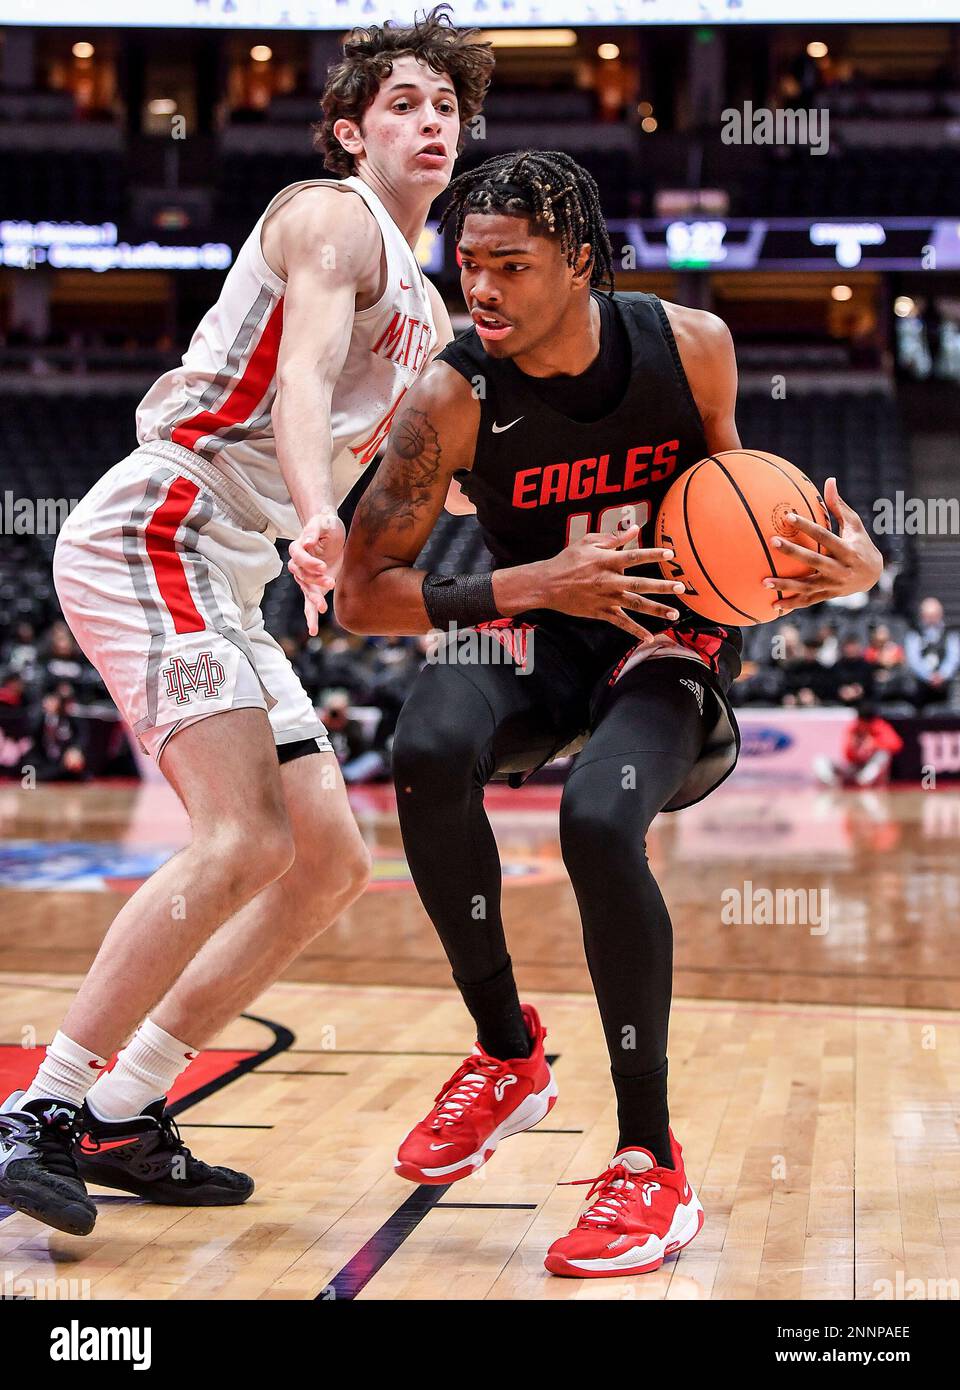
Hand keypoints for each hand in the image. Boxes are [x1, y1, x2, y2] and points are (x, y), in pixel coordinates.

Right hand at [287, 509, 344, 635]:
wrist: (330, 532)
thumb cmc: (326, 524)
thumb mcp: (323, 522)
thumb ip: (314, 530)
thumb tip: (307, 542)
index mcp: (297, 548)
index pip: (299, 557)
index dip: (309, 563)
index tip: (323, 566)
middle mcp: (298, 565)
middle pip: (303, 576)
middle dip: (315, 582)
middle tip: (330, 583)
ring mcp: (305, 578)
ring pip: (306, 591)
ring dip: (314, 599)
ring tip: (322, 607)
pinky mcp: (315, 587)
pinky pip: (309, 604)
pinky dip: (311, 617)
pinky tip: (312, 630)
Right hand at [541, 522, 684, 641]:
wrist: (547, 585)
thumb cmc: (567, 560)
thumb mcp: (588, 542)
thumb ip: (613, 538)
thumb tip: (633, 529)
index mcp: (607, 561)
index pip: (635, 556)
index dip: (654, 554)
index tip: (671, 553)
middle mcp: (610, 581)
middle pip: (641, 584)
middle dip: (662, 586)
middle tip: (680, 587)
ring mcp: (606, 598)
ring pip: (635, 605)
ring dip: (656, 609)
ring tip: (674, 613)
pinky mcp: (601, 612)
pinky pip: (621, 623)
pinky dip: (635, 631)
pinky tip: (650, 636)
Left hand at [763, 477, 882, 616]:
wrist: (874, 575)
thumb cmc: (860, 543)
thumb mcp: (854, 525)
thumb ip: (838, 506)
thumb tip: (829, 480)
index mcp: (846, 549)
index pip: (824, 535)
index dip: (807, 526)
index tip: (788, 516)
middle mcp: (840, 568)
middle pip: (813, 560)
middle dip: (793, 552)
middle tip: (772, 542)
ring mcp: (833, 584)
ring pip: (807, 585)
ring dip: (786, 585)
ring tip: (764, 582)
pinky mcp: (828, 595)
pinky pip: (808, 601)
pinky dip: (792, 604)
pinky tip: (773, 605)